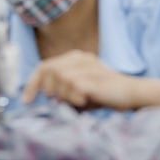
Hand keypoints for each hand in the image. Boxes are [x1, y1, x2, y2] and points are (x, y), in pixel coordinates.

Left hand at [22, 50, 140, 108]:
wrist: (131, 94)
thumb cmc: (105, 94)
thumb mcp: (79, 90)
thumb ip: (62, 90)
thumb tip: (44, 97)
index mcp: (75, 58)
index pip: (44, 66)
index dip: (32, 83)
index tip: (27, 100)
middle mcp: (80, 58)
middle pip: (47, 69)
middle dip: (46, 89)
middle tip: (58, 101)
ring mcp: (86, 65)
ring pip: (58, 78)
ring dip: (63, 95)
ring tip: (76, 100)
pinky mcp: (92, 76)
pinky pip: (71, 86)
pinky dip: (73, 98)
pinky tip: (84, 100)